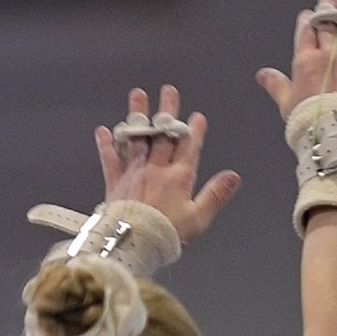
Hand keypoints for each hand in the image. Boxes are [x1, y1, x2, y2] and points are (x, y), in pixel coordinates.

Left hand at [92, 81, 239, 245]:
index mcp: (178, 177)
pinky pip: (110, 159)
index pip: (189, 147)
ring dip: (138, 116)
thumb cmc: (166, 234)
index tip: (197, 117)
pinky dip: (106, 145)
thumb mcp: (198, 218)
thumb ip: (215, 195)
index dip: (194, 131)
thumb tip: (233, 177)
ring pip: (138, 138)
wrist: (133, 243)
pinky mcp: (116, 182)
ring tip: (138, 95)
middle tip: (168, 91)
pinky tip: (103, 131)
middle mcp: (156, 169)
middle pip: (163, 135)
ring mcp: (135, 173)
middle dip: (167, 112)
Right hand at [257, 0, 336, 115]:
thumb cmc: (308, 124)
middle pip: (329, 22)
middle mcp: (328, 54)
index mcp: (305, 61)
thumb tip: (262, 75)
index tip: (311, 12)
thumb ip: (276, 85)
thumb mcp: (287, 104)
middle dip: (329, 4)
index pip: (306, 30)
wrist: (334, 137)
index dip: (309, 18)